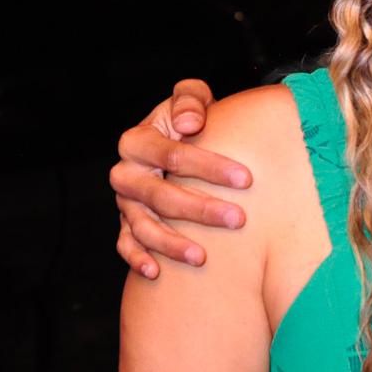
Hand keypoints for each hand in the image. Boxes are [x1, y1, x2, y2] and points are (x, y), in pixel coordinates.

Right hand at [111, 79, 251, 277]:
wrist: (175, 139)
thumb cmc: (190, 120)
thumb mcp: (191, 98)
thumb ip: (190, 100)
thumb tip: (190, 121)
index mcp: (137, 141)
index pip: (174, 155)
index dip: (210, 166)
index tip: (246, 178)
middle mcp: (126, 173)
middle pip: (160, 196)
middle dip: (200, 209)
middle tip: (238, 219)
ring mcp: (125, 202)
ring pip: (143, 226)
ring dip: (171, 244)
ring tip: (203, 257)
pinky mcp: (126, 223)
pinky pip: (126, 244)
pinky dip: (137, 259)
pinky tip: (156, 273)